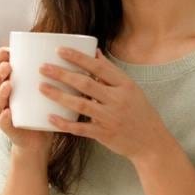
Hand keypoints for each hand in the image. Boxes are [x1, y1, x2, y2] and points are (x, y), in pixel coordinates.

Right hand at [0, 47, 52, 155]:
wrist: (39, 138)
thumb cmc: (44, 107)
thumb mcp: (48, 86)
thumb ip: (59, 71)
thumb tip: (91, 51)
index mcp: (8, 82)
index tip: (8, 51)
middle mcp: (2, 96)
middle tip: (8, 67)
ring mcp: (3, 111)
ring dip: (0, 92)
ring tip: (8, 86)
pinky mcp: (10, 128)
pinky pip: (3, 123)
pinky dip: (3, 118)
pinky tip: (7, 113)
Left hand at [39, 47, 172, 161]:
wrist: (152, 143)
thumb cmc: (140, 113)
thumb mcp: (131, 90)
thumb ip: (112, 73)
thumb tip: (95, 52)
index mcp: (126, 86)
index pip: (99, 67)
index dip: (79, 58)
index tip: (59, 50)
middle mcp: (118, 100)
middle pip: (86, 84)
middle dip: (62, 74)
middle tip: (43, 67)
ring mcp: (111, 118)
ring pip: (80, 104)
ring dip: (59, 95)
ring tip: (42, 87)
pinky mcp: (104, 134)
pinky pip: (81, 128)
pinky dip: (65, 123)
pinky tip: (50, 118)